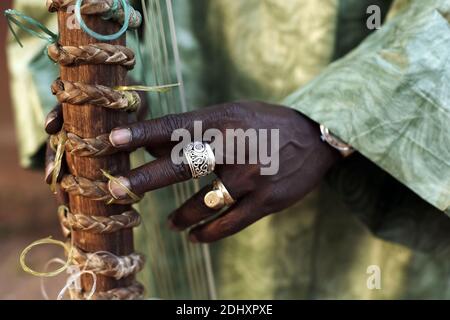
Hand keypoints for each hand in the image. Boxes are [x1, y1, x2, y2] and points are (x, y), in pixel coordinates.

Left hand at [106, 101, 340, 241]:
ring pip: (203, 202)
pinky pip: (228, 223)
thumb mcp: (231, 116)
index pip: (175, 126)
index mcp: (223, 120)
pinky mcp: (266, 201)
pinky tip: (194, 236)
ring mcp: (251, 177)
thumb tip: (151, 145)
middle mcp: (235, 147)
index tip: (112, 140)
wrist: (314, 138)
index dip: (142, 134)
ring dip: (181, 216)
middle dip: (146, 178)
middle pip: (182, 164)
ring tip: (170, 223)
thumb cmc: (263, 124)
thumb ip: (194, 131)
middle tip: (116, 189)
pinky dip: (207, 233)